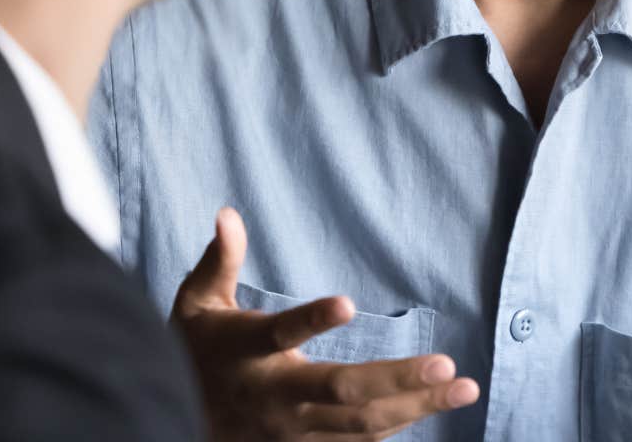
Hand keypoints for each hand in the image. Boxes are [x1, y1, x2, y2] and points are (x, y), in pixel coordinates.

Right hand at [173, 207, 480, 439]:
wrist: (169, 419)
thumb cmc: (193, 351)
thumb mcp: (195, 303)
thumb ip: (218, 260)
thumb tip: (227, 212)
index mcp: (245, 352)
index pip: (279, 334)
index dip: (310, 319)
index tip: (346, 302)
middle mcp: (273, 396)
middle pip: (341, 392)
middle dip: (397, 380)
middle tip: (447, 365)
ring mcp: (292, 431)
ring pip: (360, 425)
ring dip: (415, 408)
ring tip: (462, 387)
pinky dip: (396, 428)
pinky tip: (432, 408)